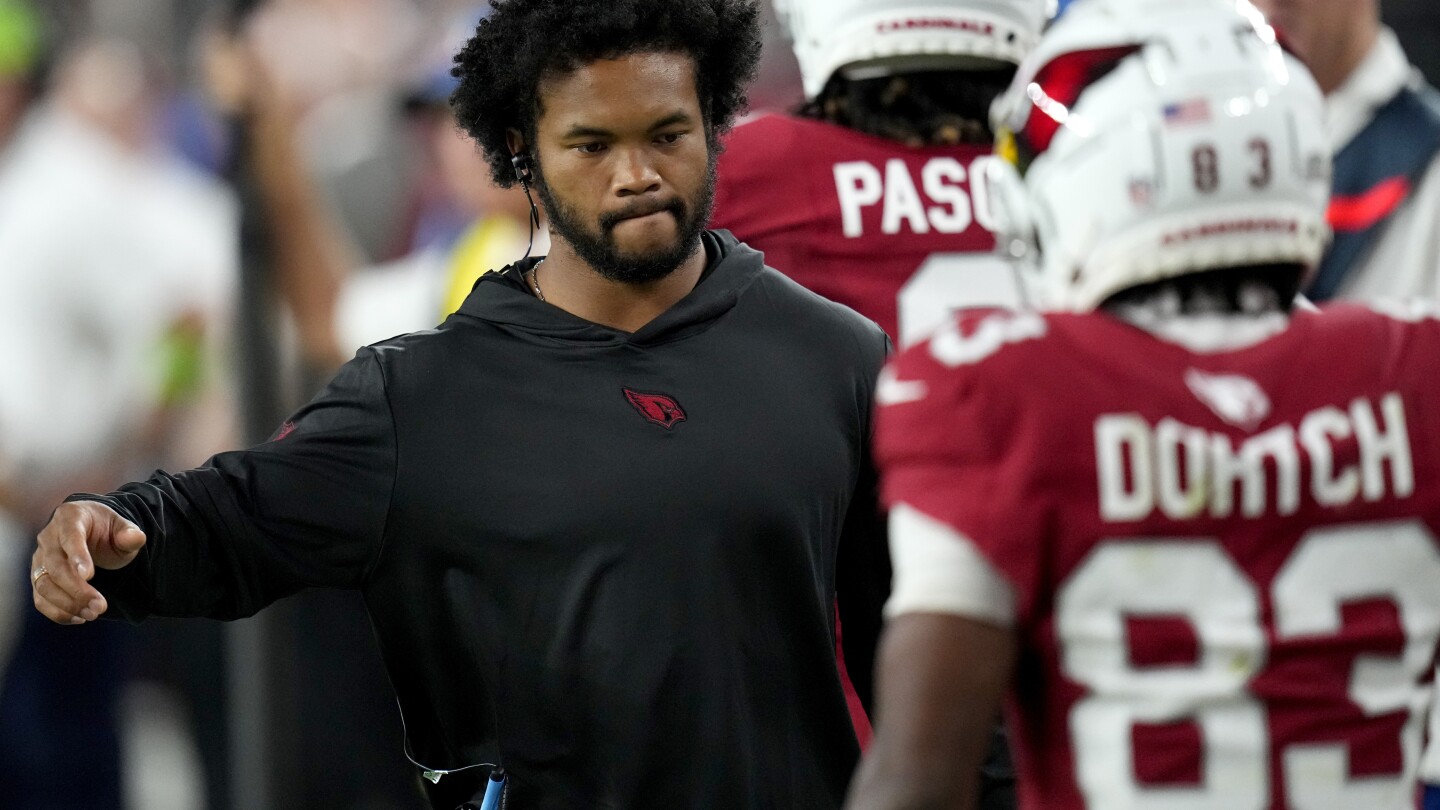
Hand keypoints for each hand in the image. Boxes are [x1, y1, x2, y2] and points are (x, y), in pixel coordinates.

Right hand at [31, 502, 145, 624]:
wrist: (91, 534)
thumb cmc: (107, 530)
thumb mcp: (122, 527)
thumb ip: (129, 533)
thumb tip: (136, 538)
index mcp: (70, 517)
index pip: (70, 537)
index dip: (78, 556)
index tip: (89, 576)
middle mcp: (49, 537)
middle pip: (54, 566)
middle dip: (76, 589)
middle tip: (100, 606)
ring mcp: (39, 558)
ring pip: (43, 585)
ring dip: (67, 604)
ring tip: (94, 613)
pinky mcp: (38, 578)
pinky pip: (40, 599)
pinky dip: (57, 612)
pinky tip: (79, 617)